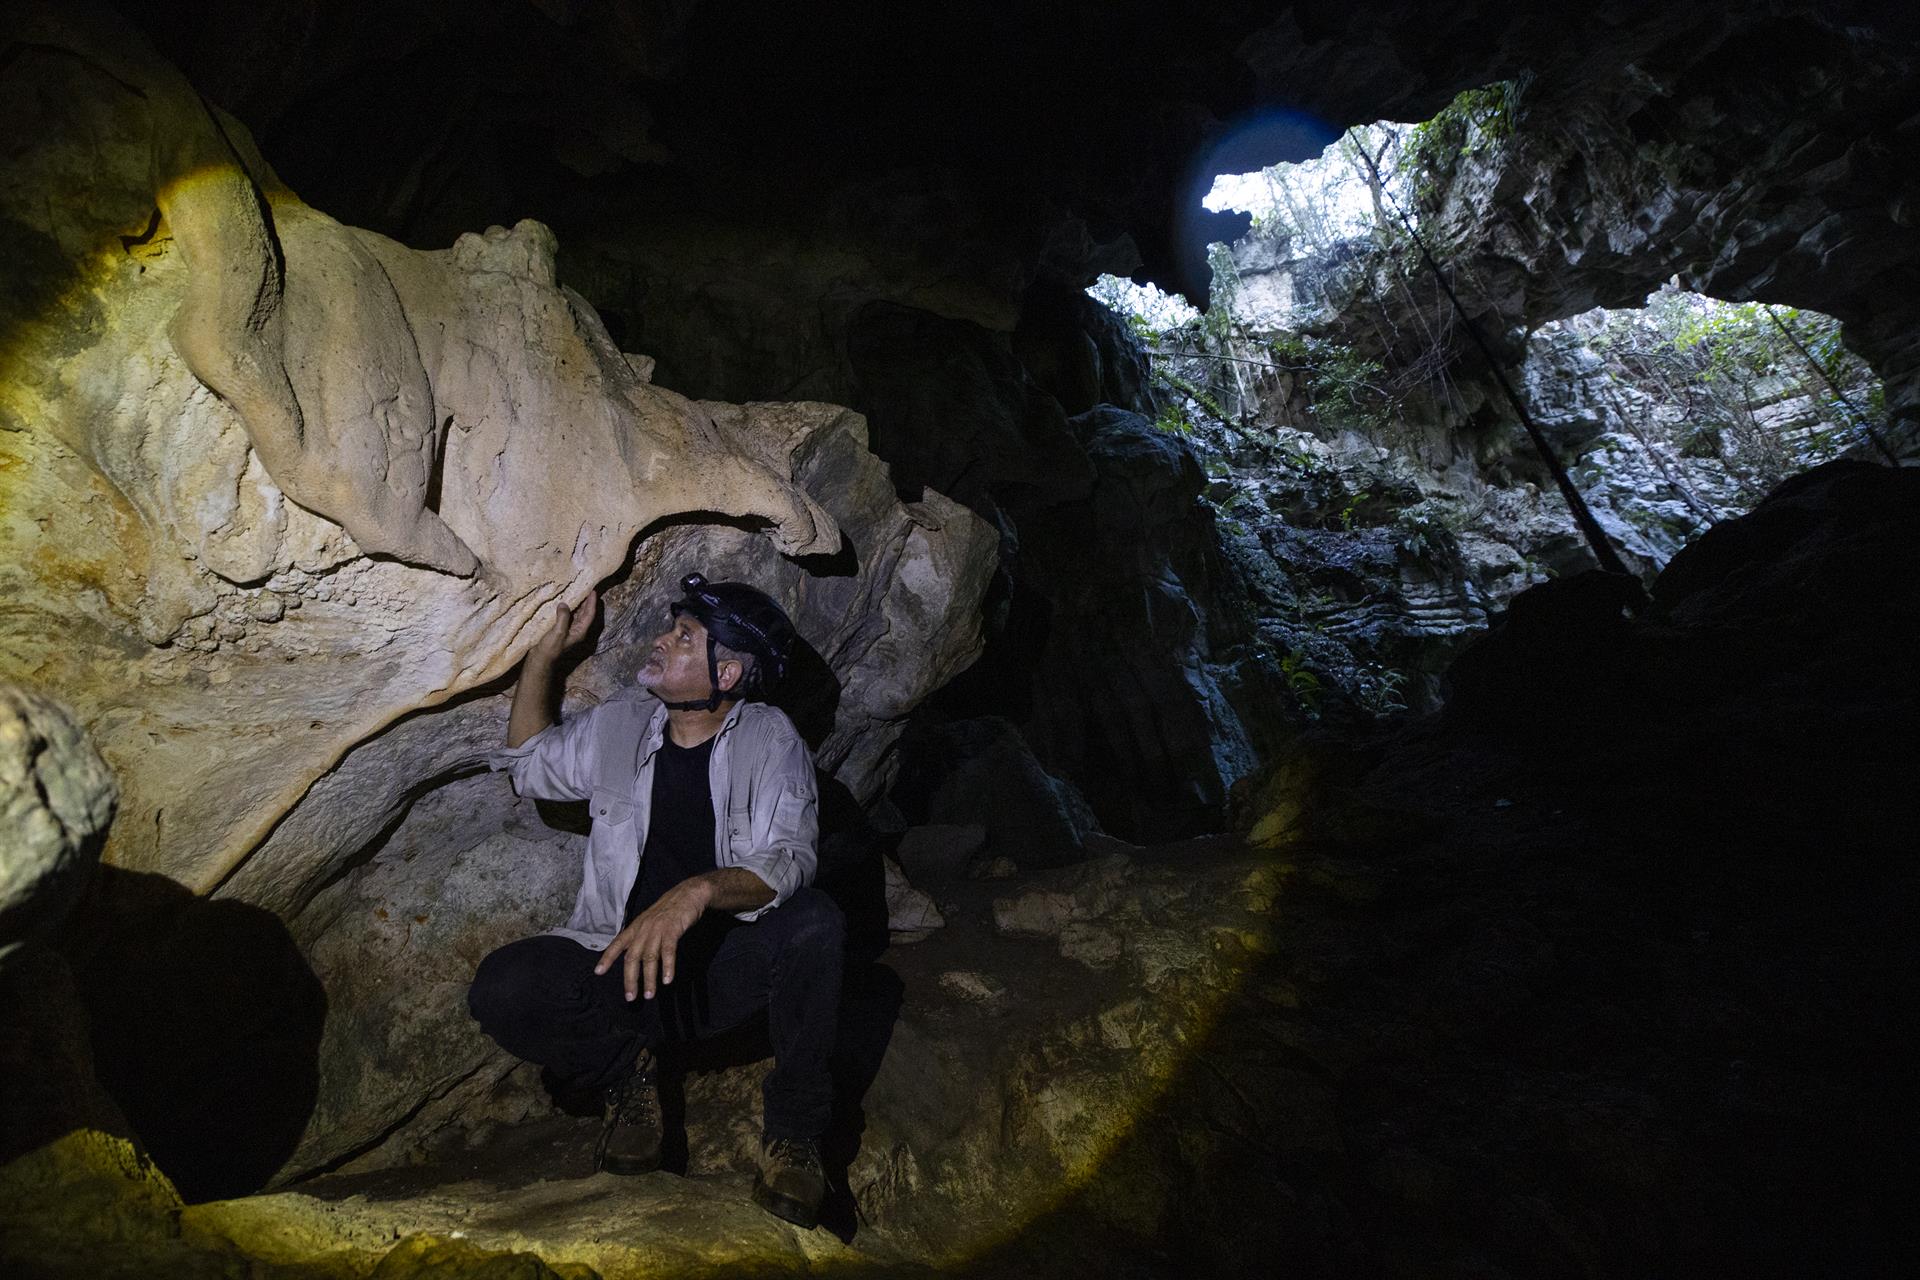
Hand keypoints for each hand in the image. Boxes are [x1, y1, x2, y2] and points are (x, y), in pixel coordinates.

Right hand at [530, 588, 596, 664]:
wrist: (540, 660)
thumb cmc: (551, 648)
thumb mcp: (558, 631)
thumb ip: (563, 617)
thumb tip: (564, 604)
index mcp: (580, 631)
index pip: (590, 614)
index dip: (592, 602)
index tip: (593, 591)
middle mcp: (577, 630)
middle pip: (585, 613)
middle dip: (586, 601)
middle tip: (586, 588)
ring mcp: (569, 630)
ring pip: (577, 614)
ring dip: (577, 604)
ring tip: (576, 592)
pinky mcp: (561, 630)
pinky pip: (568, 617)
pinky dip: (568, 609)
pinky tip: (564, 603)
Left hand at [596, 876, 711, 1000]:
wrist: (688, 894)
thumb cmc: (670, 911)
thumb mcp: (650, 922)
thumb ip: (642, 937)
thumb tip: (635, 956)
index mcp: (636, 927)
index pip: (617, 944)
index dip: (607, 958)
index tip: (598, 972)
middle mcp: (643, 929)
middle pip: (632, 957)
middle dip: (630, 979)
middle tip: (631, 997)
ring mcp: (657, 929)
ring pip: (650, 958)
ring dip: (649, 979)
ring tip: (649, 995)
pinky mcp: (672, 930)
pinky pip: (668, 952)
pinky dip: (668, 967)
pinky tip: (668, 980)